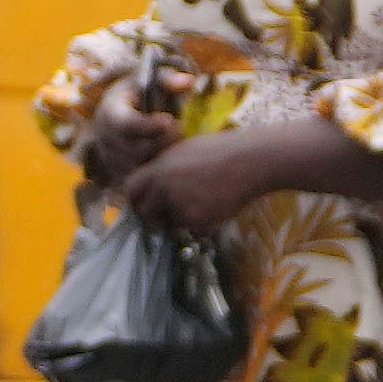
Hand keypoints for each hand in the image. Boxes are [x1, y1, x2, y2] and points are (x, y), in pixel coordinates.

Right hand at [67, 74, 181, 193]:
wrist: (124, 108)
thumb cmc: (143, 91)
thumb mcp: (152, 79)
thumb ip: (169, 79)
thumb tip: (188, 81)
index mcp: (110, 113)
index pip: (127, 125)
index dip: (149, 126)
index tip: (170, 120)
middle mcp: (105, 138)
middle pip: (137, 149)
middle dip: (163, 140)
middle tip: (180, 127)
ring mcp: (110, 158)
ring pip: (141, 166)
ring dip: (163, 154)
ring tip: (175, 138)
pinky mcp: (119, 172)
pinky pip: (141, 178)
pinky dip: (157, 167)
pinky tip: (168, 152)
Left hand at [118, 118, 295, 236]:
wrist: (252, 161)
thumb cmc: (220, 150)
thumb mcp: (182, 151)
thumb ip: (162, 169)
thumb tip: (150, 185)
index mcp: (158, 170)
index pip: (130, 191)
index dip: (136, 198)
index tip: (143, 201)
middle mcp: (164, 191)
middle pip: (145, 214)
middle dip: (154, 215)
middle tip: (168, 212)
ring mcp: (181, 209)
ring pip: (172, 223)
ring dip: (182, 219)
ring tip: (204, 200)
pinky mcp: (199, 223)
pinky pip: (193, 230)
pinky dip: (202, 224)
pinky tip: (217, 206)